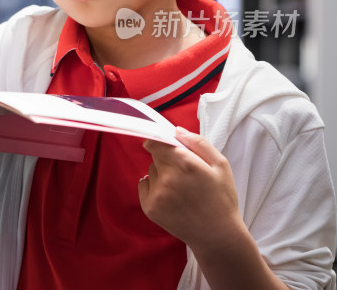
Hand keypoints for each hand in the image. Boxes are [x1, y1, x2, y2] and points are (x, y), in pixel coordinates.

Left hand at [138, 127, 243, 252]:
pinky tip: (171, 198)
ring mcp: (157, 194)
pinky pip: (144, 185)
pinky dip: (153, 188)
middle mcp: (167, 178)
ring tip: (181, 189)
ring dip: (161, 174)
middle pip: (155, 156)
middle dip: (166, 158)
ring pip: (151, 171)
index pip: (156, 141)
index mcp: (186, 164)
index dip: (159, 140)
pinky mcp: (149, 207)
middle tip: (183, 172)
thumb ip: (198, 143)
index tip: (164, 144)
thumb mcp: (220, 165)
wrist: (217, 236)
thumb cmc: (221, 198)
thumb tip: (176, 131)